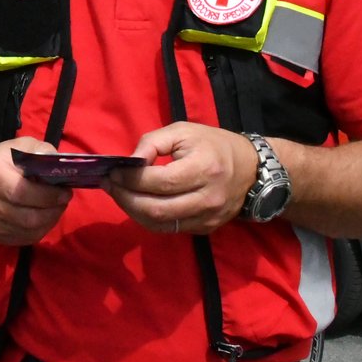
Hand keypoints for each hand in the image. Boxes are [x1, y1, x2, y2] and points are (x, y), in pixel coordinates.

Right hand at [0, 137, 72, 245]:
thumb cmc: (1, 161)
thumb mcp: (19, 146)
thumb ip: (40, 151)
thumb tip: (60, 165)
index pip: (22, 192)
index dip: (48, 196)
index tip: (65, 193)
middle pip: (27, 217)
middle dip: (52, 211)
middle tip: (63, 202)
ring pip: (27, 231)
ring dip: (49, 222)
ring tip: (55, 209)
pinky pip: (23, 240)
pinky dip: (39, 231)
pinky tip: (44, 219)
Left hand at [101, 122, 258, 233]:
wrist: (251, 169)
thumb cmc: (213, 145)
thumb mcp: (183, 131)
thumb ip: (153, 142)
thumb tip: (130, 161)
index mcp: (204, 169)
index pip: (160, 181)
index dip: (131, 178)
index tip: (114, 171)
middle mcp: (207, 198)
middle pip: (156, 209)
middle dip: (125, 198)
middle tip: (110, 185)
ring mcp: (207, 218)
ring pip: (159, 224)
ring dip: (132, 210)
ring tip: (119, 194)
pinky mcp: (205, 228)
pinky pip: (169, 229)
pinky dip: (148, 218)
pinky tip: (138, 203)